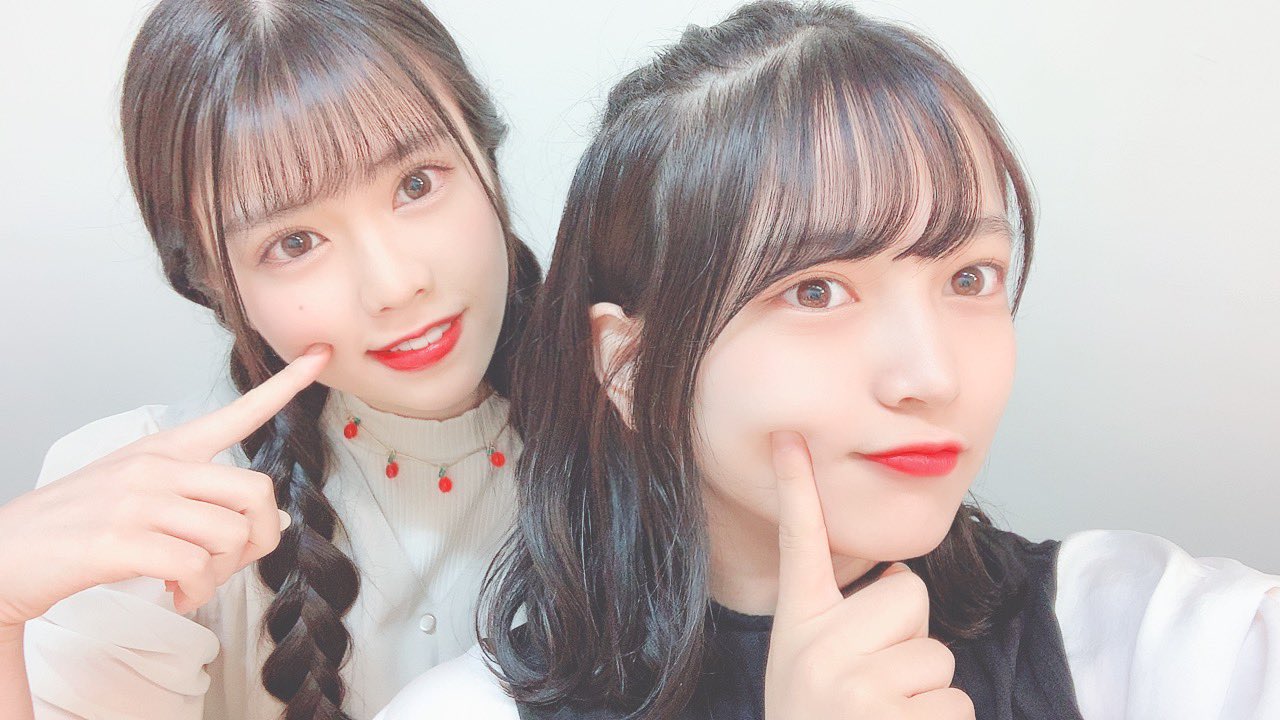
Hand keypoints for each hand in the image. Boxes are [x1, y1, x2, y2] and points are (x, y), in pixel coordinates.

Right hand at [0, 345, 330, 626]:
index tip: (320, 353)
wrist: (5, 557)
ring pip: (229, 536)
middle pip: (257, 492)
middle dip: (259, 539)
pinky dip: (194, 593)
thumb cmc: (80, 530)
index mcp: (166, 449)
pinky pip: (195, 568)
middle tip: (230, 564)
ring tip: (189, 583)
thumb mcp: (142, 498)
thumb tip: (274, 525)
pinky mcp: (121, 540)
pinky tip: (173, 595)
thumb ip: (202, 501)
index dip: (284, 385)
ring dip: (220, 575)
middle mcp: (157, 466)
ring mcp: (138, 500)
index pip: (238, 412)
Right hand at [763, 431, 973, 719]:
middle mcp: (819, 650)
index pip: (800, 545)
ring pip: (939, 656)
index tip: (790, 438)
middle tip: (875, 683)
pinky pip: (957, 703)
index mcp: (798, 629)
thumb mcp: (807, 669)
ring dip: (927, 693)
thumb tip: (898, 581)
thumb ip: (843, 626)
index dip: (796, 488)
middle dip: (909, 636)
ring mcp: (857, 688)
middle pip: (909, 593)